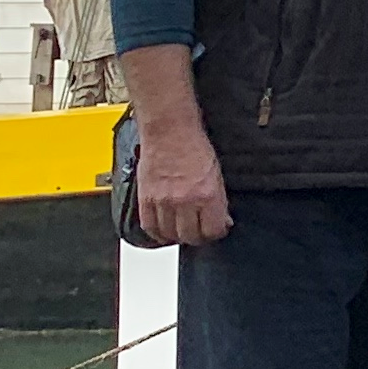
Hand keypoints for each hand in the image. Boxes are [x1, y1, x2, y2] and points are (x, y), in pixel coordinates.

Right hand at [136, 115, 231, 246]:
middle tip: (199, 233)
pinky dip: (156, 233)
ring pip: (169, 235)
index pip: (213, 230)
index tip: (216, 230)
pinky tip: (163, 231)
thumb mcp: (216, 173)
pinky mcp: (145, 199)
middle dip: (197, 238)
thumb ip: (218, 200)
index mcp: (207, 194)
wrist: (169, 130)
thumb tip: (222, 220)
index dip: (216, 233)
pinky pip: (149, 227)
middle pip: (190, 236)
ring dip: (177, 237)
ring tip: (182, 231)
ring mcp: (162, 201)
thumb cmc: (193, 146)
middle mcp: (184, 200)